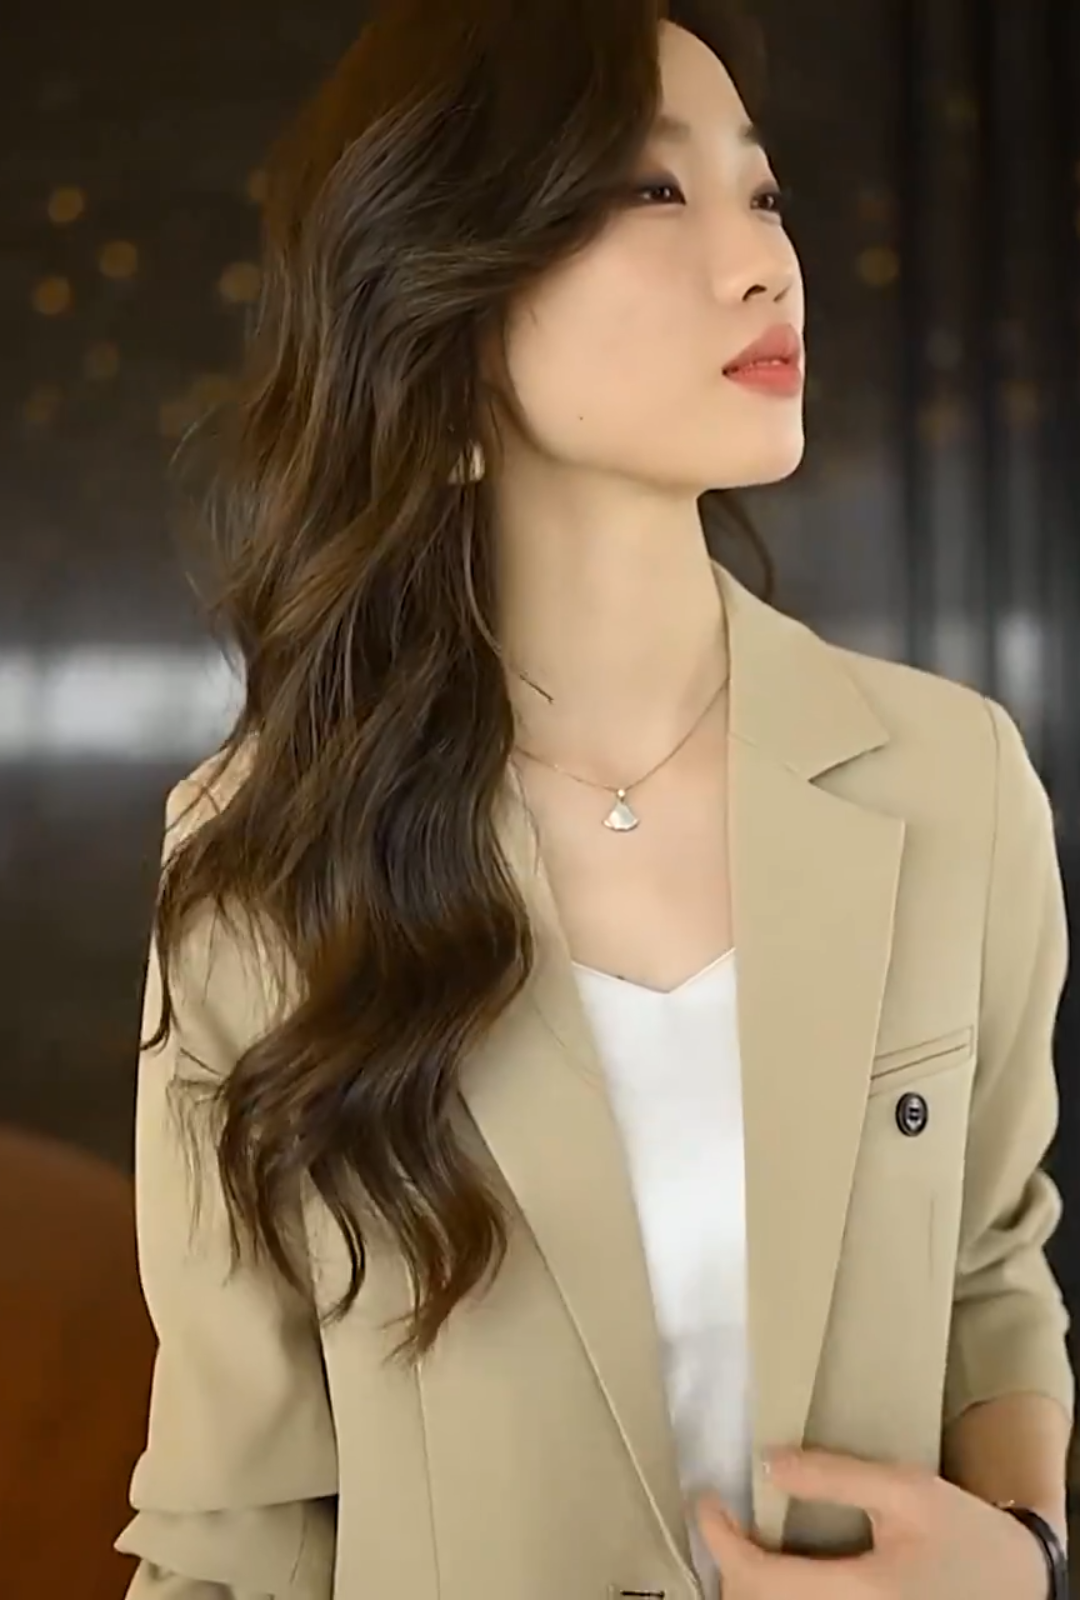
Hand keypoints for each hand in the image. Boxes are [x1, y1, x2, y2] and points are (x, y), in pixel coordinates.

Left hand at [694, 1447, 1049, 1599]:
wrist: (1018, 1585)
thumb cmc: (965, 1534)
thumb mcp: (905, 1489)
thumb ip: (835, 1476)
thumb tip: (766, 1464)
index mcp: (860, 1594)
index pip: (761, 1578)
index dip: (720, 1538)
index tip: (706, 1498)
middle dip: (727, 1563)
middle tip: (720, 1516)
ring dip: (746, 1584)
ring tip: (741, 1539)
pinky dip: (772, 1595)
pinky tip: (772, 1568)